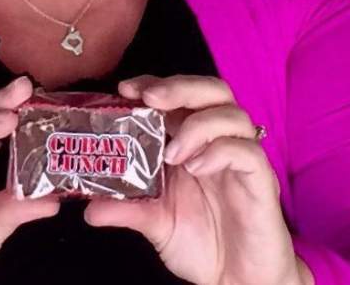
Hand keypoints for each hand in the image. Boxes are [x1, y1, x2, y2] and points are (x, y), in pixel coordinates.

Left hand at [84, 75, 311, 284]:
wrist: (238, 280)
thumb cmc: (204, 244)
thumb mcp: (156, 223)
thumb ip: (127, 209)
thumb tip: (89, 208)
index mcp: (193, 142)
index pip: (181, 96)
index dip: (156, 84)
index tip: (126, 88)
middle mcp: (219, 142)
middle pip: (212, 90)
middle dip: (179, 86)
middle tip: (150, 98)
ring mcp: (242, 160)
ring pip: (233, 114)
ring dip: (198, 124)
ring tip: (172, 153)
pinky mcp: (261, 181)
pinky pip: (247, 152)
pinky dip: (220, 152)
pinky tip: (197, 168)